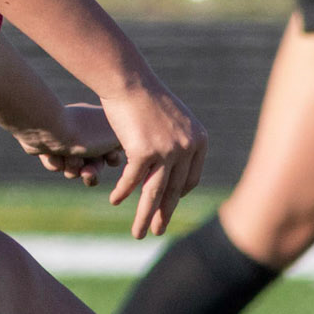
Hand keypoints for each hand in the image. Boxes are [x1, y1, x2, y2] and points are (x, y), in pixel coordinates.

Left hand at [13, 103, 124, 186]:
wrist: (52, 130)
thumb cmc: (87, 133)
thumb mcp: (117, 136)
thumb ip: (129, 143)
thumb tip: (123, 150)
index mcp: (100, 123)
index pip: (111, 147)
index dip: (112, 158)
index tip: (111, 158)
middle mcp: (83, 129)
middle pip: (94, 162)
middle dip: (92, 171)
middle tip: (88, 172)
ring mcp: (64, 137)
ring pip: (74, 167)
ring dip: (74, 168)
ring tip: (70, 161)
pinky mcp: (47, 145)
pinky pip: (57, 165)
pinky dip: (57, 163)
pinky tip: (55, 156)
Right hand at [101, 79, 207, 239]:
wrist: (129, 80)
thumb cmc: (147, 97)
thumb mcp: (172, 120)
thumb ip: (179, 142)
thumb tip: (179, 163)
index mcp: (199, 140)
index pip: (190, 179)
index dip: (177, 195)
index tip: (167, 205)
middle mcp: (187, 147)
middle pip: (174, 190)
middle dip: (163, 214)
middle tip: (157, 232)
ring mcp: (166, 150)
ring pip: (154, 192)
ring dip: (145, 216)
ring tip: (139, 233)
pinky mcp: (144, 151)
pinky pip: (132, 180)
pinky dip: (121, 192)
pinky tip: (114, 200)